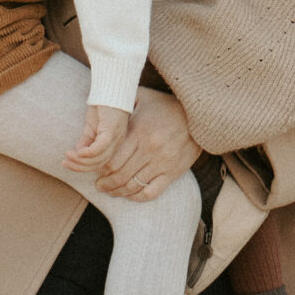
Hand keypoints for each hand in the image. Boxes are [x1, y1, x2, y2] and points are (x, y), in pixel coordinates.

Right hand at [64, 104, 129, 172]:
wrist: (110, 88)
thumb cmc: (103, 106)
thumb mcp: (92, 126)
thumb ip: (86, 140)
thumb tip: (78, 153)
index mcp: (112, 144)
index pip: (98, 162)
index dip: (82, 166)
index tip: (67, 163)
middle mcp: (116, 143)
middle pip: (99, 163)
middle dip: (80, 166)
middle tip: (64, 163)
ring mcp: (115, 137)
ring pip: (99, 158)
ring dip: (81, 160)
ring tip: (67, 156)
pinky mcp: (111, 130)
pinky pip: (101, 147)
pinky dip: (89, 153)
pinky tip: (78, 152)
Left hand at [95, 85, 201, 201]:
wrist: (199, 116)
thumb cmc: (166, 105)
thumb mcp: (143, 97)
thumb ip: (122, 101)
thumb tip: (102, 104)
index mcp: (139, 131)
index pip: (112, 159)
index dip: (99, 167)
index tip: (94, 167)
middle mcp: (150, 149)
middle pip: (119, 175)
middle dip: (105, 183)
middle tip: (98, 184)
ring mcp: (162, 163)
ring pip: (132, 186)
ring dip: (117, 192)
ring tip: (108, 190)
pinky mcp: (173, 172)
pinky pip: (151, 192)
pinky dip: (136, 197)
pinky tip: (129, 194)